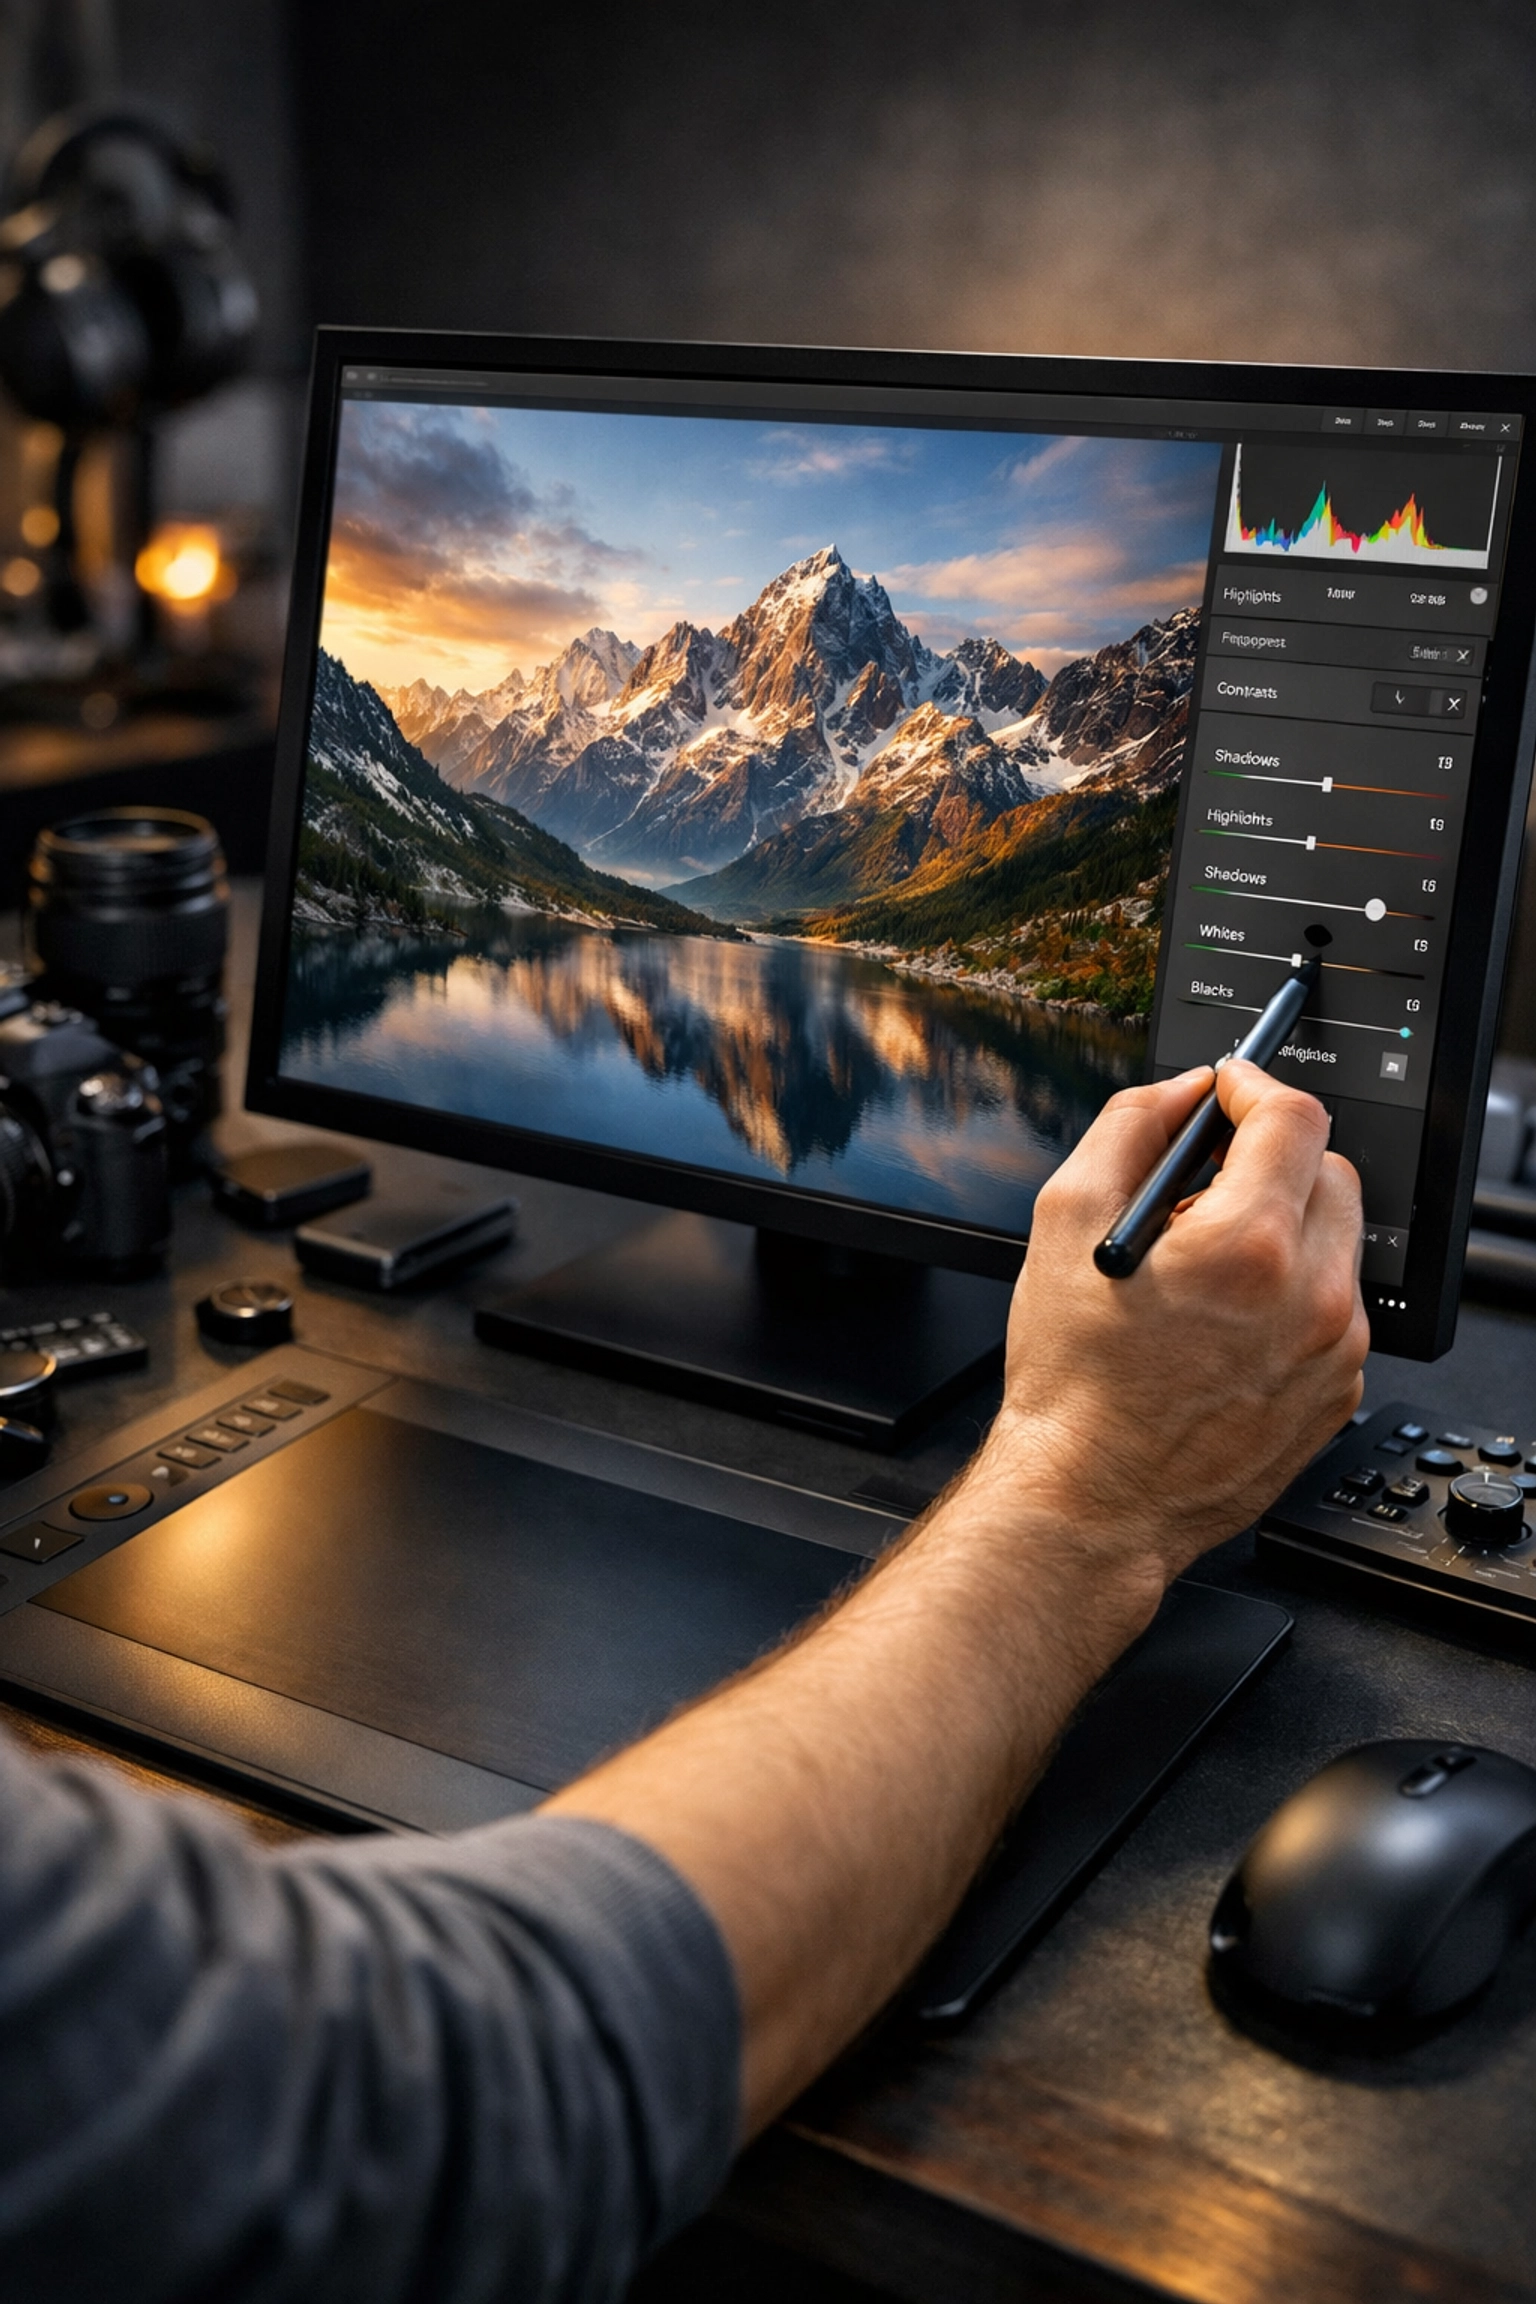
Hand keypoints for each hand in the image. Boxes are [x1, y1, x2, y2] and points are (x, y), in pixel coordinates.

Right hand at [981, 1059, 1367, 1597]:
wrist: (1093, 1501)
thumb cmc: (1074, 1383)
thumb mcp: (1065, 1224)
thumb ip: (1128, 1129)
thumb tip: (1178, 1093)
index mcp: (1247, 1248)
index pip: (1293, 1118)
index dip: (1254, 1086)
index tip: (1230, 1089)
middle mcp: (1312, 1298)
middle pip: (1329, 1171)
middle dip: (1270, 1159)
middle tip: (1202, 1186)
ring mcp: (1335, 1351)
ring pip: (1337, 1242)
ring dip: (1281, 1229)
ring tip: (1204, 1272)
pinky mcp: (1338, 1392)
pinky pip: (1335, 1307)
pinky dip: (1292, 1294)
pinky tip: (1225, 1325)